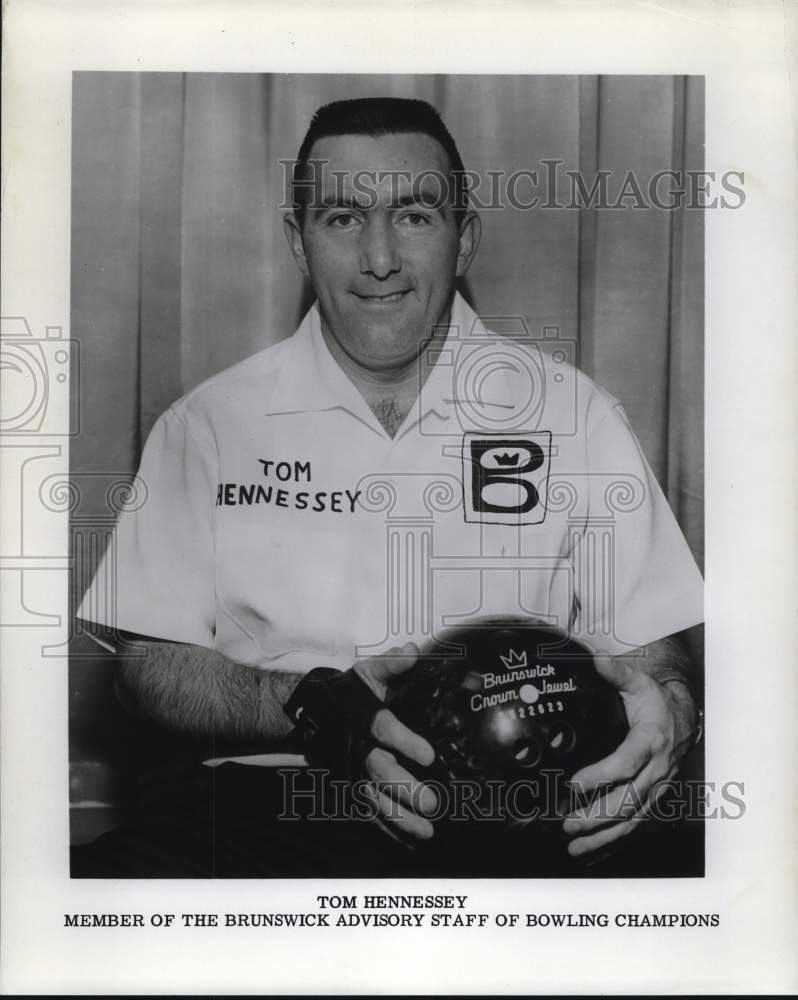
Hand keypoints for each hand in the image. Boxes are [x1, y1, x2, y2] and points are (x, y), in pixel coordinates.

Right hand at [354, 643, 438, 841]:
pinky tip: (410, 841)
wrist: (313, 713)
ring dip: (400, 817)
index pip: (384, 729)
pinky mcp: (349, 790)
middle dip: (405, 789)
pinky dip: (387, 830)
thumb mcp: (369, 672)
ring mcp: (352, 774)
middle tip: (432, 802)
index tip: (429, 755)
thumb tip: (413, 652)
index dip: (405, 741)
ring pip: (373, 800)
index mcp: (363, 717)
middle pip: (379, 772)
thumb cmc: (350, 692)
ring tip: (427, 831)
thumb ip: (391, 664)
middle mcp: (357, 749)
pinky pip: (367, 814)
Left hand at [562, 652, 696, 857]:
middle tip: (568, 824)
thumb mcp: (638, 682)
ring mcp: (657, 789)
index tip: (574, 784)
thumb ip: (616, 672)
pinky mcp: (654, 799)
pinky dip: (615, 841)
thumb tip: (595, 658)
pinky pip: (636, 825)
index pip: (626, 763)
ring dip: (604, 836)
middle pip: (628, 799)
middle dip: (597, 815)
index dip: (601, 775)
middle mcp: (656, 770)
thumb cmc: (654, 699)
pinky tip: (592, 852)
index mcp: (650, 740)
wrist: (683, 718)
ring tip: (575, 847)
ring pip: (632, 819)